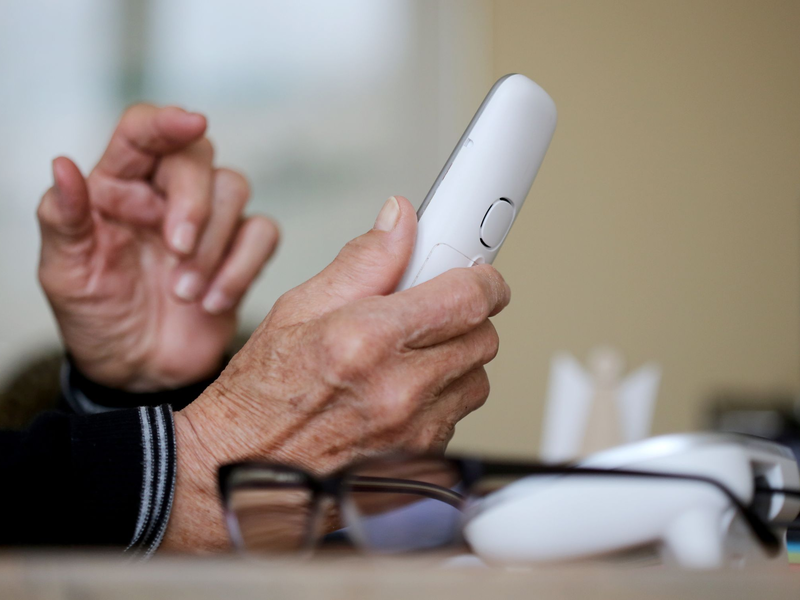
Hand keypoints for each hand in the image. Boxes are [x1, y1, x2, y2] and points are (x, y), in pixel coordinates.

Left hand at [37, 105, 278, 390]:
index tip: (191, 122)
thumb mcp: (66, 274)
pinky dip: (243, 267)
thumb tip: (61, 165)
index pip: (142, 132)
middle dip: (194, 202)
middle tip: (176, 250)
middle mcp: (164, 194)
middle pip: (198, 156)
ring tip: (184, 294)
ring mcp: (208, 222)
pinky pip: (262, 234)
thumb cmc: (98, 318)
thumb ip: (63, 218)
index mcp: (117, 187)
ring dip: (214, 246)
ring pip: (234, 189)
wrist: (138, 372)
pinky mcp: (240, 251)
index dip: (166, 121)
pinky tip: (213, 302)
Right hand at [163, 196, 510, 550]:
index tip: (478, 275)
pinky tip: (399, 394)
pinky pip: (456, 417)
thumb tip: (400, 222)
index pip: (467, 298)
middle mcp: (399, 390)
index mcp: (368, 340)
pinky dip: (440, 400)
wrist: (242, 469)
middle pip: (483, 338)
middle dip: (464, 318)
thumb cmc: (261, 395)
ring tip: (408, 356)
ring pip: (475, 379)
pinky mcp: (420, 461)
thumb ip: (362, 261)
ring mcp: (414, 432)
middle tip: (430, 312)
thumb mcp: (297, 308)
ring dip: (454, 361)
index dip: (482, 280)